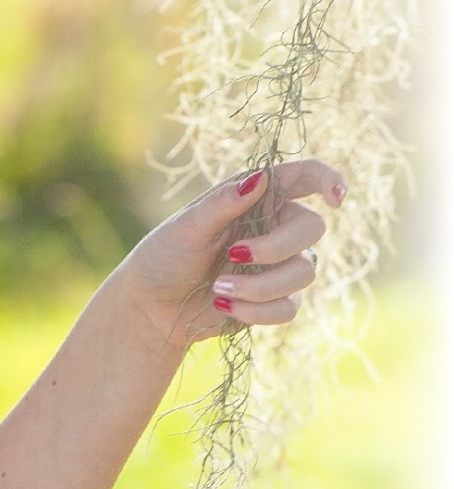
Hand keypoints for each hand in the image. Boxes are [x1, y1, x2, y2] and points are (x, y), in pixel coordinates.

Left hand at [101, 157, 346, 356]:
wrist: (151, 308)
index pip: (304, 178)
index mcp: (256, 197)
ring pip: (305, 272)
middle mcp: (274, 226)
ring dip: (260, 285)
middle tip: (236, 255)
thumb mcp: (186, 227)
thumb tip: (259, 178)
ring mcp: (277, 264)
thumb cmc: (163, 257)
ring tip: (217, 289)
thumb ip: (223, 203)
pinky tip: (223, 306)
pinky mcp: (274, 299)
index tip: (337, 199)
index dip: (329, 181)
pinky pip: (289, 307)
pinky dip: (257, 310)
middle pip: (312, 228)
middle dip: (278, 247)